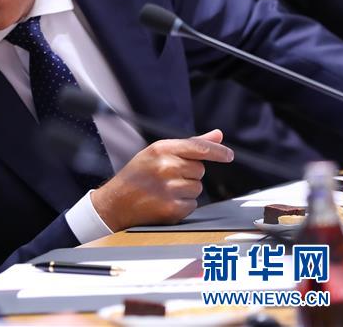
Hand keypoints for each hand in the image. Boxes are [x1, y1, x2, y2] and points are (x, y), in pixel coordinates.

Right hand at [91, 129, 232, 231]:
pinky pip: (193, 204)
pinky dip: (182, 205)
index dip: (217, 151)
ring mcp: (169, 188)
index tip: (228, 155)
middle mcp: (165, 167)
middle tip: (167, 177)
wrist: (114, 203)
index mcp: (160, 149)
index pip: (198, 147)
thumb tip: (218, 134)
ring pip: (197, 188)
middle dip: (189, 174)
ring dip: (186, 190)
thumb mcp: (156, 153)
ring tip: (163, 190)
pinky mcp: (172, 208)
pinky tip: (164, 202)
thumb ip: (190, 144)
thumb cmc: (137, 175)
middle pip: (199, 169)